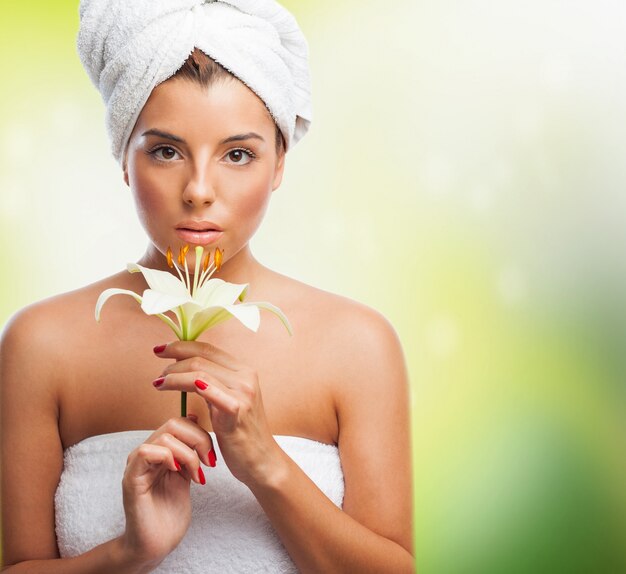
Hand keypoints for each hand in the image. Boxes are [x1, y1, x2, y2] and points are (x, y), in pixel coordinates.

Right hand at [119, 417, 212, 567]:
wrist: (157, 544)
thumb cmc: (171, 512)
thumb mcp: (188, 473)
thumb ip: (190, 449)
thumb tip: (195, 418)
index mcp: (160, 450)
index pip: (180, 422)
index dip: (201, 433)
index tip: (212, 458)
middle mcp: (146, 453)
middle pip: (174, 424)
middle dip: (199, 440)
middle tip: (208, 463)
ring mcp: (137, 465)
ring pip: (165, 437)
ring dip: (188, 454)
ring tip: (196, 475)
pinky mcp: (131, 479)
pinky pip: (146, 452)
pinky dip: (168, 458)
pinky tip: (179, 474)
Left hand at [152, 341, 286, 486]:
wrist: (261, 461)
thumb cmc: (242, 434)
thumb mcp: (230, 401)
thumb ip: (215, 384)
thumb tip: (190, 370)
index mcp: (245, 371)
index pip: (209, 348)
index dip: (182, 345)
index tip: (162, 349)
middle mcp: (246, 376)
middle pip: (201, 357)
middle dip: (173, 358)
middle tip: (158, 370)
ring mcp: (243, 392)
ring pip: (199, 372)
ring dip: (173, 375)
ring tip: (159, 383)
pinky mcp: (236, 408)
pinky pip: (205, 388)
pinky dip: (182, 383)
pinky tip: (167, 386)